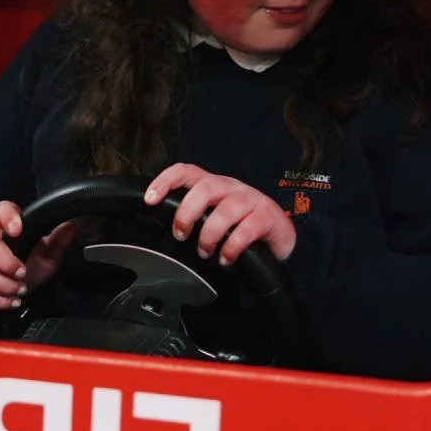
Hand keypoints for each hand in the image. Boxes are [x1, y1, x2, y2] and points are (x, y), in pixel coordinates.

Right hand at [0, 200, 75, 312]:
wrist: (6, 290)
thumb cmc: (26, 266)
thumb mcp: (46, 257)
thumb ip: (57, 243)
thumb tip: (70, 227)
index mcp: (5, 224)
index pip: (1, 209)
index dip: (7, 216)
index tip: (18, 230)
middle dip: (4, 260)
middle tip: (21, 274)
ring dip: (0, 283)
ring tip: (18, 291)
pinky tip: (8, 301)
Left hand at [144, 163, 295, 264]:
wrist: (280, 238)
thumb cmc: (241, 228)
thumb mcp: (214, 219)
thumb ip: (194, 218)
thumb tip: (160, 228)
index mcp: (215, 185)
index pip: (187, 172)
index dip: (166, 181)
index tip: (150, 200)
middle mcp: (232, 188)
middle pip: (205, 188)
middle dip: (187, 213)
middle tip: (180, 235)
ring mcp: (252, 200)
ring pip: (225, 211)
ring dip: (209, 236)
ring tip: (205, 252)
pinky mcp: (268, 217)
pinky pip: (247, 230)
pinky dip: (232, 248)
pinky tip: (226, 258)